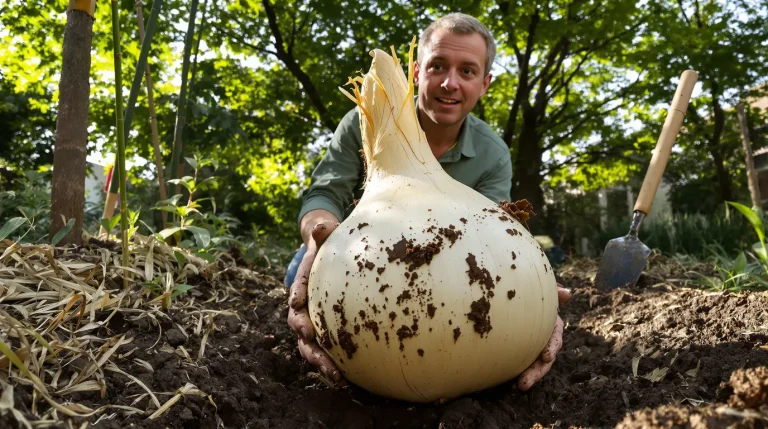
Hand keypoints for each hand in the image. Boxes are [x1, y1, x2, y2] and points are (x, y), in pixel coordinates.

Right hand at [287, 221, 346, 384]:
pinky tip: (348, 379)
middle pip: (300, 330)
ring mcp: (313, 319)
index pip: (296, 299)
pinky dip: (334, 363)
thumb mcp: (325, 233)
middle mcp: (303, 305)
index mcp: (301, 284)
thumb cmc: (328, 241)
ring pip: (311, 345)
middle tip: (320, 360)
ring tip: (336, 377)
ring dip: (321, 362)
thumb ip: (322, 231)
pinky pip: (327, 348)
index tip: (304, 325)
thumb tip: (321, 226)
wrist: (327, 250)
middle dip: (309, 347)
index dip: (298, 313)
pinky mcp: (326, 328)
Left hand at [517, 284, 570, 390]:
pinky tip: (507, 381)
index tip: (546, 357)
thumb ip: (552, 292)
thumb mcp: (541, 291)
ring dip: (530, 376)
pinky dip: (516, 371)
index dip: (552, 347)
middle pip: (545, 358)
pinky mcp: (520, 350)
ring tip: (521, 386)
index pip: (555, 337)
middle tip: (525, 382)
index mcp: (551, 324)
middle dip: (538, 371)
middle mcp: (544, 337)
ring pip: (534, 364)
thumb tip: (566, 293)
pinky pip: (521, 362)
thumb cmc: (528, 290)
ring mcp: (533, 346)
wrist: (509, 296)